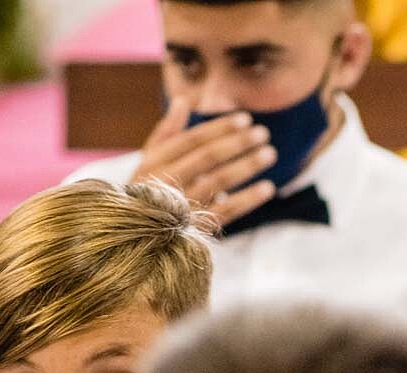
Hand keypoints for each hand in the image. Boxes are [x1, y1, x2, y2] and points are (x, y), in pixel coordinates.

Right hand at [133, 95, 277, 225]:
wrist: (137, 238)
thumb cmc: (146, 192)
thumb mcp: (148, 161)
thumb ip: (166, 132)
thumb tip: (182, 100)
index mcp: (154, 162)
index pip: (192, 139)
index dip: (220, 128)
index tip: (245, 118)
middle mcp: (166, 182)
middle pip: (208, 157)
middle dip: (237, 143)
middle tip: (263, 133)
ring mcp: (182, 207)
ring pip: (219, 182)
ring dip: (247, 166)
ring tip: (270, 154)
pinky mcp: (195, 229)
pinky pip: (226, 211)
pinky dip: (247, 200)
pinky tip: (267, 188)